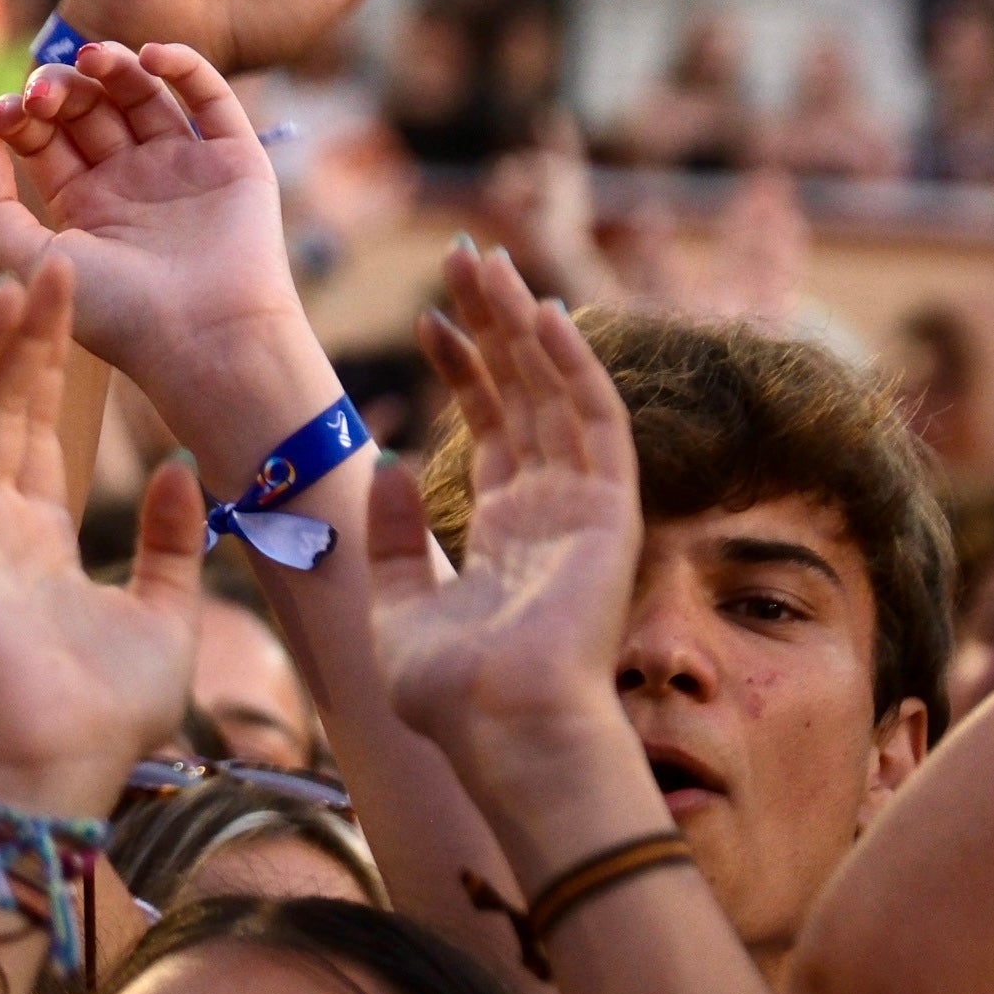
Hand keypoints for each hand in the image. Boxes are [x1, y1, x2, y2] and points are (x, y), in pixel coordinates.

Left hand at [0, 40, 323, 486]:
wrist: (207, 339)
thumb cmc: (117, 314)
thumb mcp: (27, 264)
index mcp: (83, 204)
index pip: (44, 136)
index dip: (18, 115)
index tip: (1, 115)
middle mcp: (131, 181)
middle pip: (88, 107)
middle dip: (60, 89)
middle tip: (45, 93)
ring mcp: (182, 165)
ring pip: (142, 92)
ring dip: (113, 65)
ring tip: (92, 57)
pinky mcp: (233, 158)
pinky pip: (208, 96)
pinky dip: (183, 64)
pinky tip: (150, 57)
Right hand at [0, 260, 202, 817]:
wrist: (62, 763)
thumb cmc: (110, 710)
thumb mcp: (166, 612)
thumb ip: (170, 539)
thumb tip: (177, 463)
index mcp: (36, 539)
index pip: (36, 429)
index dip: (50, 364)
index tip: (69, 298)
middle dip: (21, 338)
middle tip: (48, 265)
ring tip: (6, 285)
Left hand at [368, 241, 642, 784]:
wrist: (501, 731)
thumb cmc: (450, 695)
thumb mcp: (393, 605)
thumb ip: (388, 538)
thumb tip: (384, 465)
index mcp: (508, 533)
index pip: (491, 429)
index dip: (464, 370)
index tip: (430, 319)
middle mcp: (550, 511)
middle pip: (525, 396)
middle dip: (494, 327)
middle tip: (462, 261)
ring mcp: (584, 509)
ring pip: (557, 393)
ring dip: (525, 327)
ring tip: (487, 267)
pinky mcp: (610, 512)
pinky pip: (595, 423)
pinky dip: (574, 367)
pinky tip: (544, 316)